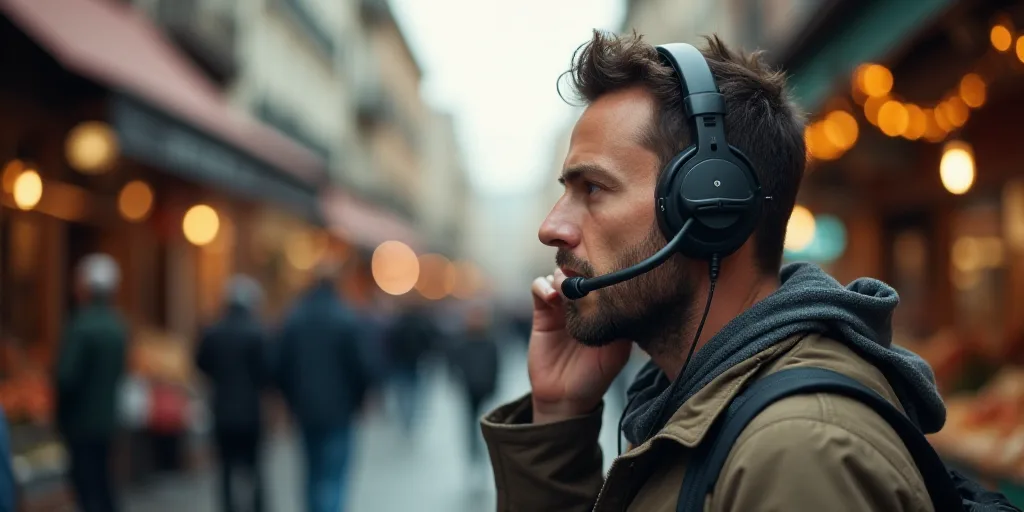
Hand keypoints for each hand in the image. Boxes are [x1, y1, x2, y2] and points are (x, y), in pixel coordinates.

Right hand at [528, 269, 631, 423]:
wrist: (564, 397)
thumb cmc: (595, 376)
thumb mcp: (618, 352)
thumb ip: (622, 325)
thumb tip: (624, 296)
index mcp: (604, 307)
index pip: (603, 276)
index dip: (601, 268)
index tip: (602, 270)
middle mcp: (584, 302)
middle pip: (580, 268)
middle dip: (579, 266)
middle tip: (582, 276)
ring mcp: (562, 305)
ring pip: (559, 272)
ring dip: (562, 276)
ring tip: (566, 289)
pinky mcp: (542, 311)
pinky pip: (538, 287)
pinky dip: (543, 286)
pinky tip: (552, 298)